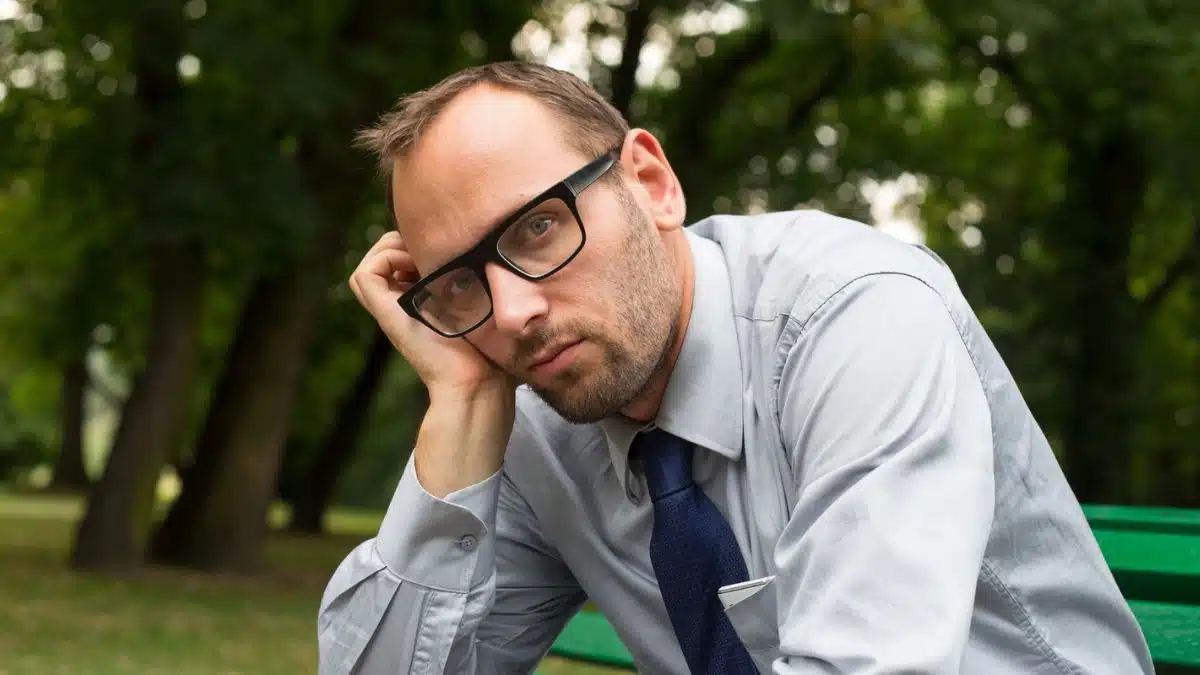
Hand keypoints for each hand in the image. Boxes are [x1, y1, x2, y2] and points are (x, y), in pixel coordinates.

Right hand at [348, 231, 510, 399]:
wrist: (479, 382)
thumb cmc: (492, 348)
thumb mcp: (486, 305)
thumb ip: (479, 284)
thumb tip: (483, 251)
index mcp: (422, 301)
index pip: (406, 257)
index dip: (420, 242)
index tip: (449, 245)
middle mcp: (402, 304)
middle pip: (386, 255)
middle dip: (408, 240)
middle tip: (438, 248)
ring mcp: (391, 309)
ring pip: (373, 262)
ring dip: (395, 247)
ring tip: (426, 256)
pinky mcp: (386, 315)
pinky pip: (365, 275)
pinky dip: (386, 259)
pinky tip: (417, 267)